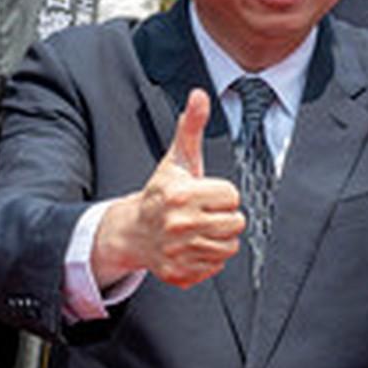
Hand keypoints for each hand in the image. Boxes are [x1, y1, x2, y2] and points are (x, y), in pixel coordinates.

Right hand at [91, 89, 244, 288]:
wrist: (131, 232)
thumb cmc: (162, 192)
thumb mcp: (176, 159)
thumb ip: (191, 126)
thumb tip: (199, 93)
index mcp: (182, 196)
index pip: (232, 196)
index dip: (221, 194)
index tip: (202, 194)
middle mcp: (180, 226)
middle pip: (236, 223)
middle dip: (223, 216)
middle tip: (202, 212)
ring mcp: (179, 253)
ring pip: (229, 246)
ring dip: (218, 238)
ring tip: (198, 229)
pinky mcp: (180, 274)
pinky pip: (216, 267)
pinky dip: (208, 259)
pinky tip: (191, 247)